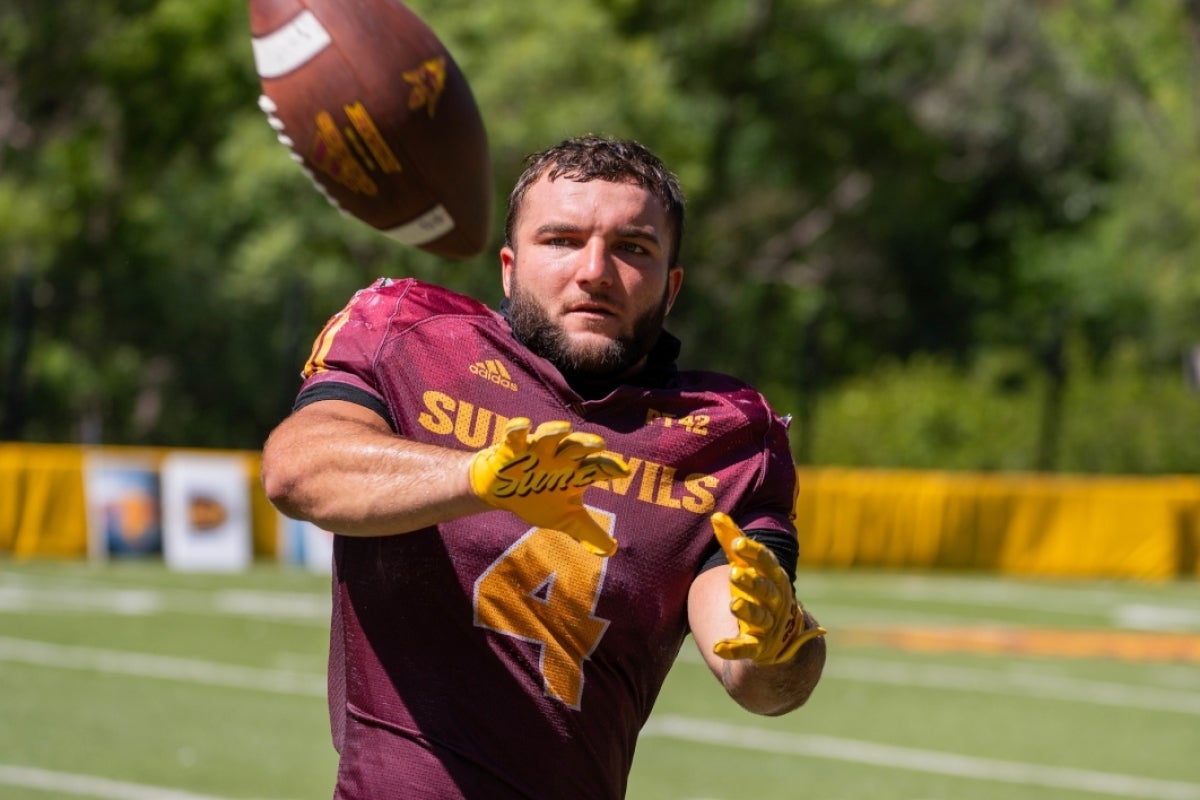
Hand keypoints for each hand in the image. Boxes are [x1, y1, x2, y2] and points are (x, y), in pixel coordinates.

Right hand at [469, 418, 629, 555]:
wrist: (503, 491)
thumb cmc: (539, 500)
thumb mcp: (565, 519)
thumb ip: (587, 533)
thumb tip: (611, 551)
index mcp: (575, 472)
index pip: (597, 467)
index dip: (611, 468)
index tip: (624, 472)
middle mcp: (560, 457)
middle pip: (577, 446)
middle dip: (587, 443)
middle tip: (600, 444)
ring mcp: (537, 450)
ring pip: (549, 436)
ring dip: (555, 431)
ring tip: (564, 428)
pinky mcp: (513, 447)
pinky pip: (515, 435)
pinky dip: (518, 428)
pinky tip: (524, 425)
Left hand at [711, 512, 825, 664]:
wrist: (782, 635)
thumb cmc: (760, 590)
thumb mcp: (748, 566)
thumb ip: (732, 542)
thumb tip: (715, 515)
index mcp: (773, 577)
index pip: (766, 562)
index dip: (753, 553)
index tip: (739, 542)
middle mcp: (775, 601)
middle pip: (765, 590)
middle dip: (752, 582)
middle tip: (735, 573)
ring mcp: (768, 625)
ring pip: (759, 618)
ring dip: (747, 611)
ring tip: (734, 604)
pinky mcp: (758, 647)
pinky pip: (746, 649)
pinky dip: (734, 648)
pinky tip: (718, 647)